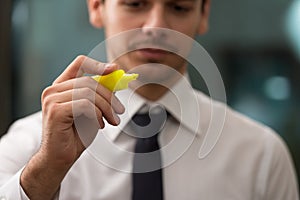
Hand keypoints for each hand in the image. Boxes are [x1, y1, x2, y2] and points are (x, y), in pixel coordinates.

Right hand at [20, 55, 124, 198]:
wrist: (60, 158)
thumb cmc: (76, 135)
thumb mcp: (92, 111)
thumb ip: (99, 95)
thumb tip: (116, 80)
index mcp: (62, 87)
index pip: (80, 63)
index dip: (98, 64)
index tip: (115, 69)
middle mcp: (53, 90)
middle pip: (89, 81)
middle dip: (109, 96)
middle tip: (120, 111)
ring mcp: (52, 99)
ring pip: (89, 93)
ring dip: (106, 108)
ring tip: (112, 121)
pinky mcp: (55, 110)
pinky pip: (85, 105)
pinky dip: (97, 115)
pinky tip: (99, 125)